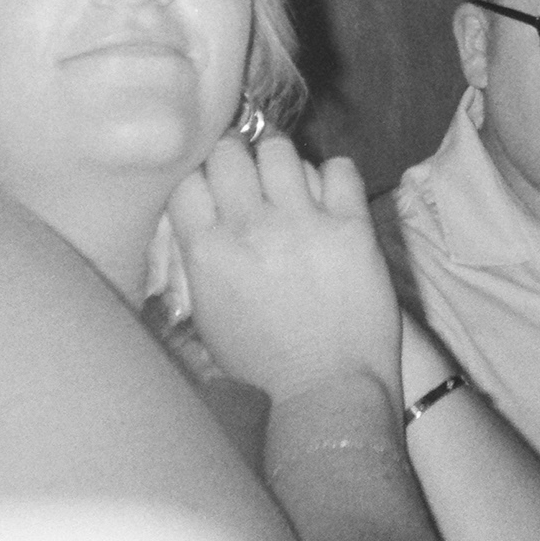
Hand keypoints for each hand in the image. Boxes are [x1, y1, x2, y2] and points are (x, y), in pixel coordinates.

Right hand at [168, 134, 401, 406]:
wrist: (328, 391)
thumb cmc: (264, 364)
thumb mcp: (209, 314)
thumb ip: (201, 257)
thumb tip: (204, 214)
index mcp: (208, 252)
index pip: (188, 178)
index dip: (201, 177)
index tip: (215, 187)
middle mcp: (251, 228)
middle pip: (230, 151)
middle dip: (238, 160)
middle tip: (252, 180)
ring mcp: (303, 223)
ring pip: (280, 149)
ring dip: (282, 163)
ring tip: (291, 186)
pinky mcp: (351, 226)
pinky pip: (339, 167)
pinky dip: (334, 177)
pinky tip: (331, 200)